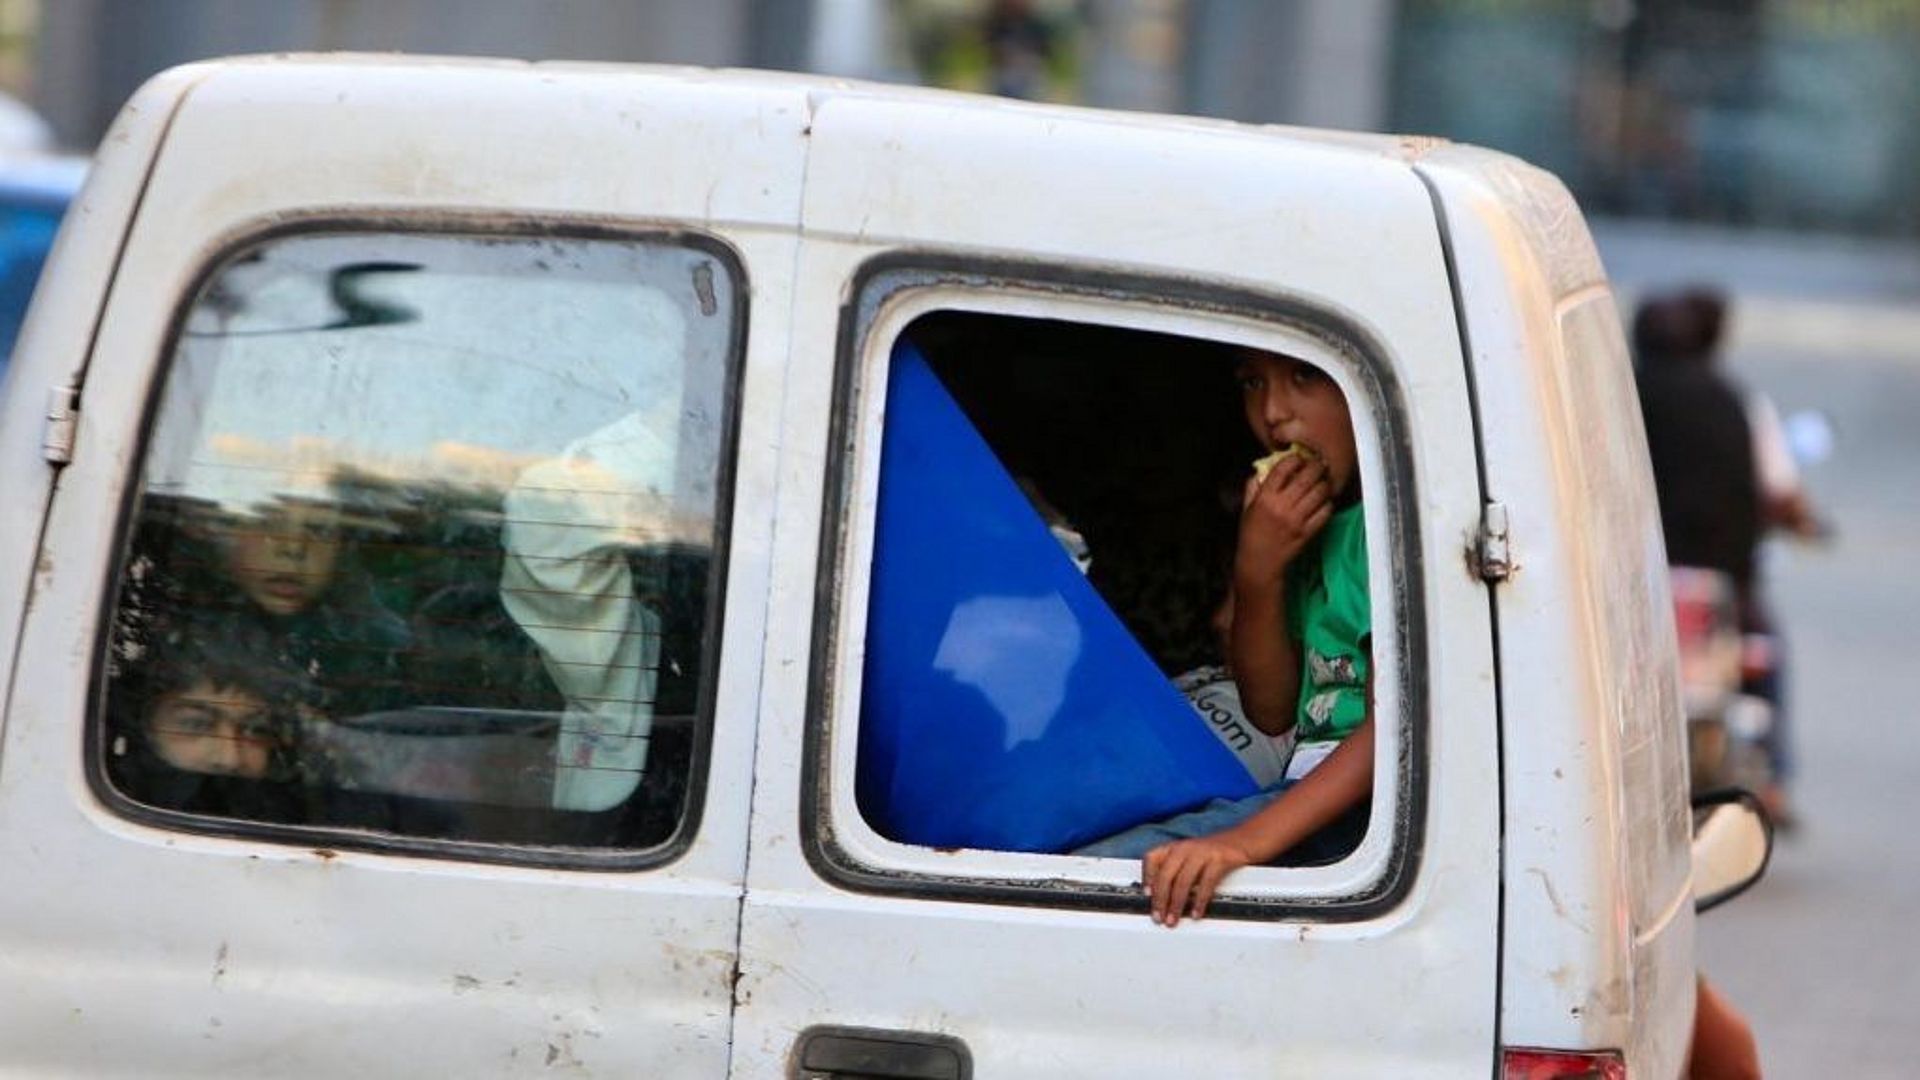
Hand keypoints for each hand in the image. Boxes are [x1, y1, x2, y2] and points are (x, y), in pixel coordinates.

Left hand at [1142, 835, 1253, 925]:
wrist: (1242, 839)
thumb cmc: (1212, 852)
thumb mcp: (1188, 857)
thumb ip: (1174, 871)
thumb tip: (1159, 897)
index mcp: (1175, 847)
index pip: (1152, 858)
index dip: (1147, 877)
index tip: (1146, 894)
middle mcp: (1185, 848)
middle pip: (1166, 874)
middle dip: (1160, 899)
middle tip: (1158, 916)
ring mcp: (1202, 853)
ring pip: (1183, 881)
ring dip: (1176, 904)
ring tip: (1173, 919)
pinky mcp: (1219, 860)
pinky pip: (1206, 884)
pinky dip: (1199, 902)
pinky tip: (1196, 913)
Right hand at [1235, 455, 1332, 586]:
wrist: (1259, 562)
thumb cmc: (1251, 534)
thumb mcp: (1246, 507)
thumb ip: (1253, 485)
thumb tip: (1264, 467)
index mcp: (1264, 498)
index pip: (1282, 469)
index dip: (1294, 459)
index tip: (1298, 458)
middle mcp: (1282, 507)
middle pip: (1306, 477)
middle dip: (1316, 466)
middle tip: (1319, 464)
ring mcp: (1297, 520)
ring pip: (1319, 493)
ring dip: (1324, 483)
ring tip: (1324, 481)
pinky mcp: (1307, 532)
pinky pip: (1325, 512)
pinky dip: (1328, 503)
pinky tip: (1324, 500)